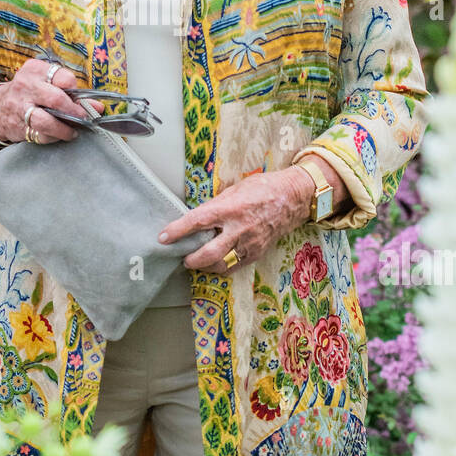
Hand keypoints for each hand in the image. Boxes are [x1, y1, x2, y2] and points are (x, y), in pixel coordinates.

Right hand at [0, 60, 103, 144]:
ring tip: (73, 131)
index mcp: (35, 70)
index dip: (75, 90)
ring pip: (45, 121)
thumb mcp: (45, 82)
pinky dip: (53, 137)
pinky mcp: (18, 126)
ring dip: (64, 129)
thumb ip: (71, 93)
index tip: (81, 99)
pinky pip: (39, 135)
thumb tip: (98, 107)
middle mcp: (26, 86)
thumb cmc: (29, 92)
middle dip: (74, 111)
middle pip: (56, 99)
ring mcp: (20, 107)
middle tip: (84, 118)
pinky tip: (59, 135)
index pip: (62, 77)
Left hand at [158, 166, 315, 273]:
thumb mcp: (235, 190)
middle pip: (208, 253)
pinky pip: (234, 267)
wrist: (293, 198)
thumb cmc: (263, 188)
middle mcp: (239, 229)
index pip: (197, 222)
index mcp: (231, 209)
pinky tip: (214, 263)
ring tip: (195, 261)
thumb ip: (216, 205)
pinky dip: (220, 268)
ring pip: (220, 265)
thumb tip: (196, 218)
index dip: (177, 231)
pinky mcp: (256, 254)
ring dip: (204, 266)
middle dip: (190, 259)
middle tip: (182, 256)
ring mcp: (249, 244)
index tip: (163, 237)